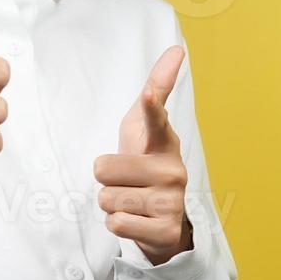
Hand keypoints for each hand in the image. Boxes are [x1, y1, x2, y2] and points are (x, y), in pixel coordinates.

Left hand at [95, 45, 192, 265]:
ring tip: (132, 202)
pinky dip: (118, 224)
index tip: (148, 96)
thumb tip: (177, 48)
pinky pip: (115, 223)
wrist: (164, 220)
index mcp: (164, 142)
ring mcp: (172, 201)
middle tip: (127, 182)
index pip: (156, 120)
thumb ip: (156, 89)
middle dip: (106, 180)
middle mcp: (173, 170)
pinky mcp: (165, 231)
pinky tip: (137, 221)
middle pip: (104, 169)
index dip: (150, 108)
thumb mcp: (145, 127)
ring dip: (112, 203)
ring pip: (107, 198)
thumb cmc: (147, 163)